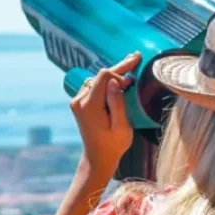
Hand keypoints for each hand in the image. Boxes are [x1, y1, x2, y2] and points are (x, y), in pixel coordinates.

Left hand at [71, 53, 139, 171]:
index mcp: (90, 105)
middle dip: (119, 67)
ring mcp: (78, 101)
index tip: (134, 77)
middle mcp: (80, 100)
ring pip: (97, 79)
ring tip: (130, 64)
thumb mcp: (121, 127)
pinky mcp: (80, 103)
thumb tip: (116, 81)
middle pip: (100, 75)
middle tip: (136, 56)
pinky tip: (119, 78)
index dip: (120, 72)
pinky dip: (107, 82)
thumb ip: (118, 103)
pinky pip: (94, 86)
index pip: (104, 76)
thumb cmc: (113, 146)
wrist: (97, 158)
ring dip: (113, 74)